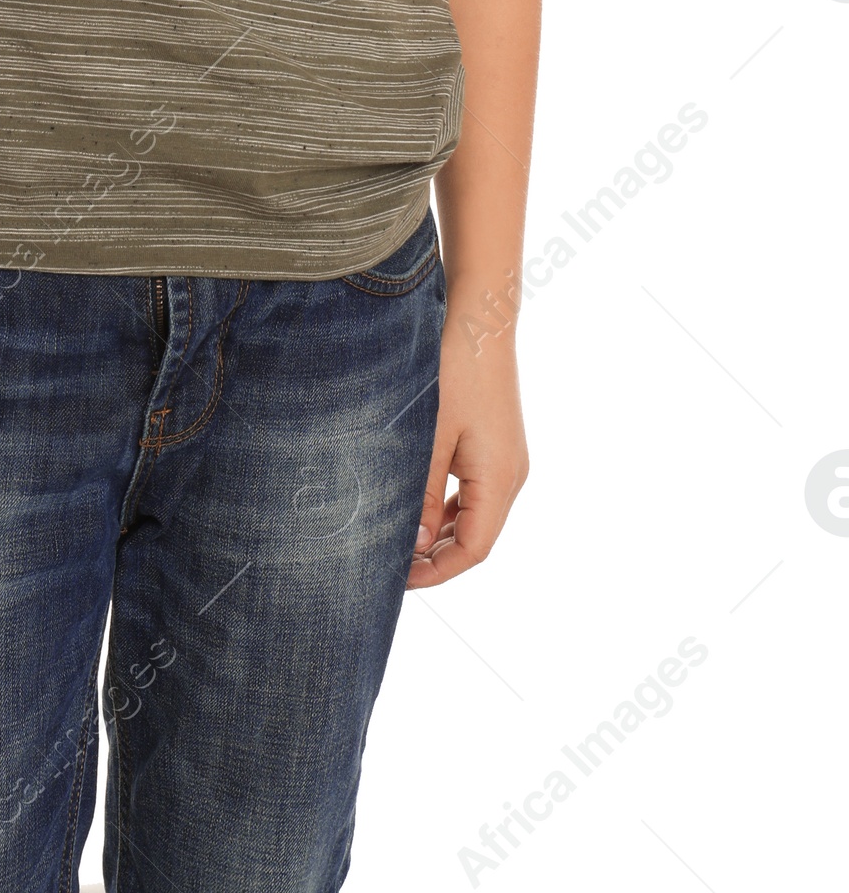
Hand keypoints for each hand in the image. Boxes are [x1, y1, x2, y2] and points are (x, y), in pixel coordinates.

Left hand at [408, 306, 528, 588]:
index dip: (436, 571)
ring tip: (395, 539)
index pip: (473, 549)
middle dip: (434, 557)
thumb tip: (414, 545)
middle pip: (475, 537)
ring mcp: (506, 460)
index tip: (396, 580)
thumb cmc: (454, 371)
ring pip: (473, 515)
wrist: (480, 319)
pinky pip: (473, 491)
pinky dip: (445, 506)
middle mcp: (511, 476)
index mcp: (500, 479)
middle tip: (388, 564)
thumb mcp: (431, 434)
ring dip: (438, 532)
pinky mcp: (496, 444)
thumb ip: (421, 492)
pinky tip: (414, 503)